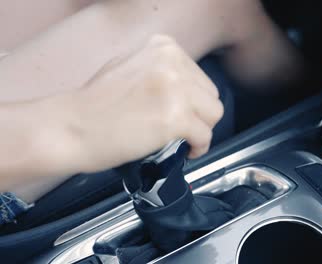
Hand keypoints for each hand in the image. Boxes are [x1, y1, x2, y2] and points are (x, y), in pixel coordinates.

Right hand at [66, 35, 223, 171]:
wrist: (71, 127)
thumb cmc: (93, 104)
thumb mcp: (130, 67)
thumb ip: (161, 71)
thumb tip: (185, 87)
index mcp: (163, 47)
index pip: (199, 76)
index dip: (193, 99)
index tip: (184, 111)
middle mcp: (172, 63)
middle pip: (210, 95)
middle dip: (199, 115)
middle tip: (181, 128)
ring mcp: (175, 89)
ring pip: (213, 114)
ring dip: (201, 130)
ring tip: (183, 139)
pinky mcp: (175, 118)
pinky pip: (205, 136)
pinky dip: (198, 147)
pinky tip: (185, 150)